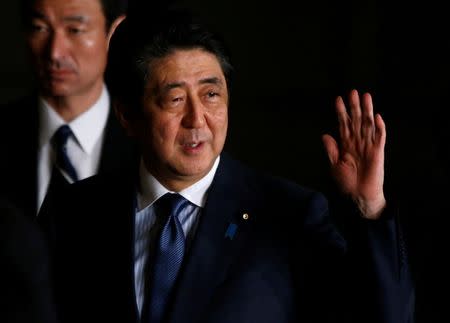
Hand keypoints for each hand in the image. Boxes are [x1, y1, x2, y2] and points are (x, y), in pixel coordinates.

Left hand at [322, 89, 385, 219]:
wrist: (358, 195)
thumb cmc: (346, 182)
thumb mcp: (334, 165)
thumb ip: (331, 150)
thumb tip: (325, 134)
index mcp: (346, 144)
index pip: (344, 124)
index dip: (341, 112)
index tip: (338, 99)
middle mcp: (357, 142)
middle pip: (356, 120)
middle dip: (354, 106)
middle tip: (352, 92)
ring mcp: (368, 145)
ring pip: (368, 124)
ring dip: (367, 111)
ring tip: (366, 96)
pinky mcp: (378, 152)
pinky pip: (379, 137)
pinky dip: (379, 127)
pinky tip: (377, 117)